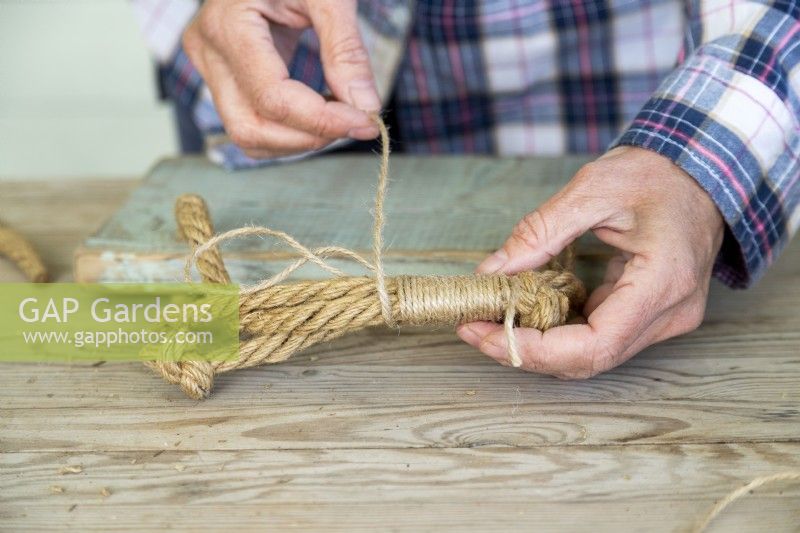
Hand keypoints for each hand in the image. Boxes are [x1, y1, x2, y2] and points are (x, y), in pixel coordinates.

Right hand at [183, 0, 379, 157]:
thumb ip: (346, 49)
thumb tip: (366, 105)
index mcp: (228, 24)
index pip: (272, 97)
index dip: (322, 120)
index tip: (367, 122)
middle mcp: (208, 50)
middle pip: (251, 127)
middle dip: (309, 137)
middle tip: (357, 124)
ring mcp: (209, 67)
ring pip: (247, 135)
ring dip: (299, 141)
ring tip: (340, 116)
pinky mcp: (221, 78)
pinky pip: (250, 124)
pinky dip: (288, 133)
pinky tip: (319, 113)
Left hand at [457, 146, 724, 378]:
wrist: (702, 170)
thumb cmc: (657, 173)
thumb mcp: (592, 190)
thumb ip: (538, 232)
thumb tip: (491, 274)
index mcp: (663, 283)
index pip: (594, 346)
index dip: (533, 350)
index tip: (483, 332)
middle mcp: (670, 313)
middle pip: (588, 360)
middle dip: (523, 350)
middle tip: (472, 327)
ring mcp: (664, 318)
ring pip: (591, 355)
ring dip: (537, 344)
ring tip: (489, 318)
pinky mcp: (651, 314)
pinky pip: (598, 336)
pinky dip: (557, 330)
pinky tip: (524, 310)